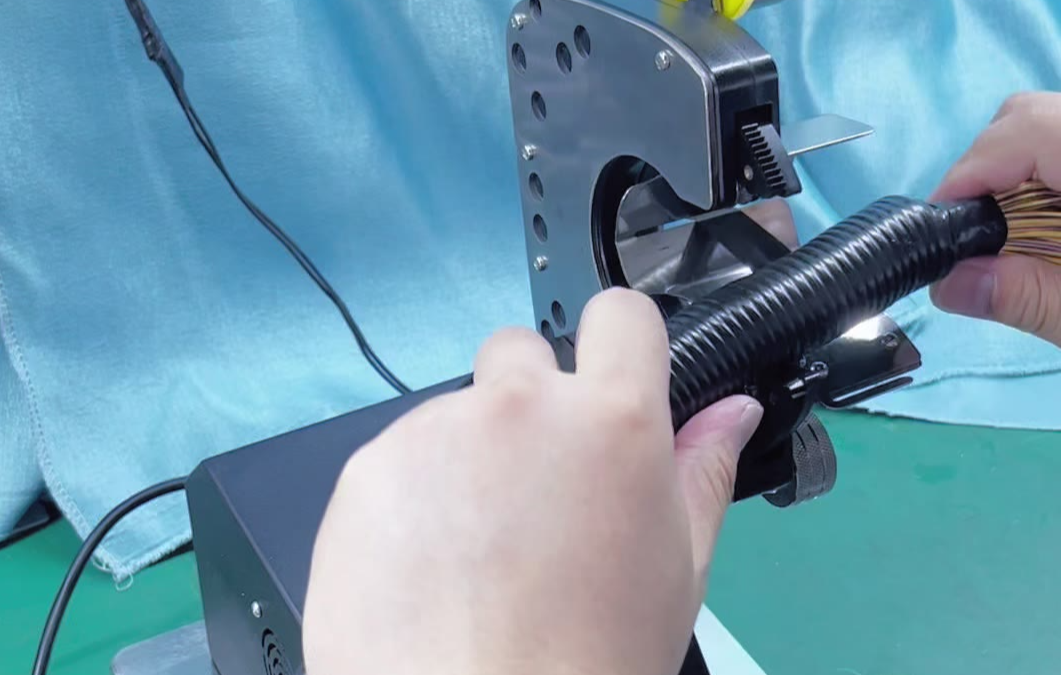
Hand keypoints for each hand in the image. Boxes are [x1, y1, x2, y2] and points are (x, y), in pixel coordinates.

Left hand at [302, 288, 762, 674]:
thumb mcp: (677, 570)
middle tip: (534, 486)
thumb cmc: (588, 660)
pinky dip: (411, 491)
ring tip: (478, 545)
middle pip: (521, 353)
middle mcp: (519, 408)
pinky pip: (397, 456)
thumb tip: (732, 412)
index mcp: (611, 422)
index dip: (620, 343)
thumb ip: (703, 471)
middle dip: (529, 401)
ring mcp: (434, 433)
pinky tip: (430, 559)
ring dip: (467, 454)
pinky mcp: (366, 468)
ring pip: (455, 412)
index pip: (621, 315)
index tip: (610, 373)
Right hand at [929, 92, 1060, 346]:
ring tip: (1022, 242)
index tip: (941, 228)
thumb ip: (1024, 296)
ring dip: (1021, 180)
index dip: (968, 176)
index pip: (1023, 131)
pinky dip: (1048, 184)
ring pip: (1048, 129)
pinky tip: (1056, 232)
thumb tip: (950, 284)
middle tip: (979, 239)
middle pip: (1030, 117)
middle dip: (989, 172)